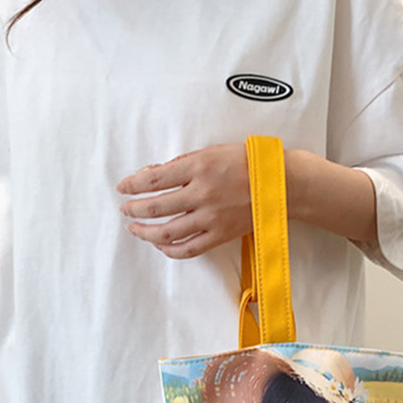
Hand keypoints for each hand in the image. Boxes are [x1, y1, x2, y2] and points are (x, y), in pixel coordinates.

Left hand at [116, 144, 250, 258]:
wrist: (279, 184)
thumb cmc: (247, 164)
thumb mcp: (211, 152)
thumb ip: (182, 164)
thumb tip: (152, 174)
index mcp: (198, 168)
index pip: (153, 179)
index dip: (132, 184)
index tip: (122, 187)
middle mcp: (202, 194)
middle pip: (155, 207)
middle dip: (133, 208)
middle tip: (125, 208)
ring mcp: (211, 218)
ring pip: (167, 232)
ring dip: (145, 232)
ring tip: (135, 228)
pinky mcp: (220, 235)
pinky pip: (189, 249)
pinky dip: (170, 250)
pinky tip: (161, 245)